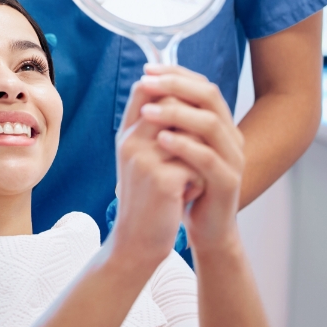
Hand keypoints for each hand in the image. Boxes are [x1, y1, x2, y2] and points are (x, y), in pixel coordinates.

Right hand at [113, 81, 200, 268]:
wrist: (137, 240)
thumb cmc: (147, 198)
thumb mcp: (143, 159)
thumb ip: (155, 129)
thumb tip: (179, 95)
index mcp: (126, 133)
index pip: (144, 88)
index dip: (170, 85)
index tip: (191, 101)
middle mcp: (131, 141)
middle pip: (170, 103)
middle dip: (193, 122)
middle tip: (198, 147)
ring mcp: (144, 160)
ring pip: (189, 132)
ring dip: (199, 152)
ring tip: (191, 175)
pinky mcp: (162, 181)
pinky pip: (196, 163)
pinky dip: (199, 179)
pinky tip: (188, 195)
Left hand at [136, 65, 245, 254]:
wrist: (207, 226)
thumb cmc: (188, 182)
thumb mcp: (177, 147)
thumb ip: (170, 119)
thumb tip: (145, 83)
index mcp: (220, 122)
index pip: (202, 85)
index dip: (176, 73)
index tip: (148, 69)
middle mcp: (231, 135)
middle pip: (209, 96)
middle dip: (175, 85)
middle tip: (146, 83)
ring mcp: (233, 158)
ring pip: (210, 123)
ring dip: (176, 113)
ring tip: (147, 112)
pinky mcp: (229, 182)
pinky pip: (208, 157)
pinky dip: (184, 145)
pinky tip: (161, 139)